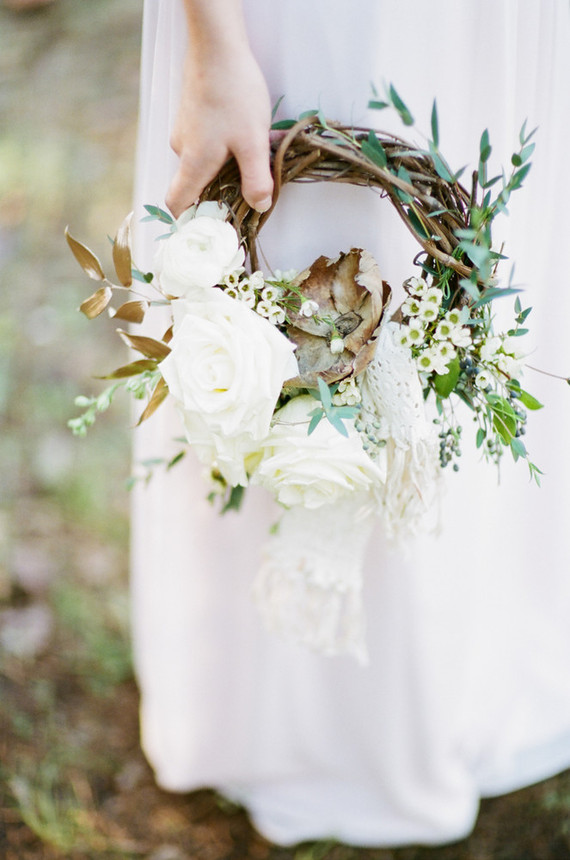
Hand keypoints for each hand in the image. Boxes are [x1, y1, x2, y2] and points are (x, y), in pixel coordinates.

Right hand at [166, 47, 273, 217]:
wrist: (217, 45)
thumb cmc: (233, 94)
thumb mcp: (253, 143)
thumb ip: (257, 181)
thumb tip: (259, 207)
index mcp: (193, 164)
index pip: (178, 204)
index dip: (189, 219)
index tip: (209, 225)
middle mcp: (183, 150)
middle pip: (198, 183)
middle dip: (225, 187)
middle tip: (253, 181)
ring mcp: (186, 130)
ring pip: (208, 158)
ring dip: (232, 160)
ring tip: (259, 147)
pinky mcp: (194, 113)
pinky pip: (210, 138)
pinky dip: (229, 141)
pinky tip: (251, 128)